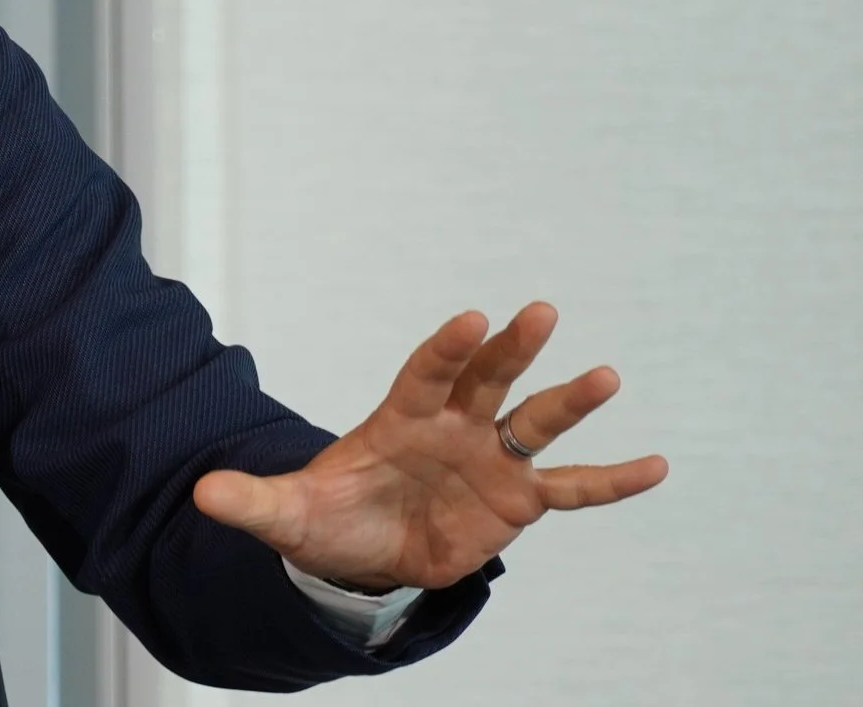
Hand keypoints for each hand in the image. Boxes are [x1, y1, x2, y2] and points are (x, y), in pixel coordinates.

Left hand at [193, 301, 667, 590]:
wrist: (363, 553)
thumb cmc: (329, 519)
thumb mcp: (287, 515)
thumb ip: (253, 502)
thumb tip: (204, 495)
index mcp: (400, 417)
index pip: (424, 373)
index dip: (445, 348)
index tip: (470, 317)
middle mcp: (454, 427)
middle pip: (487, 380)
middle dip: (510, 348)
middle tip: (539, 310)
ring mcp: (491, 459)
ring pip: (535, 423)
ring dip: (569, 401)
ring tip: (607, 374)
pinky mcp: (517, 500)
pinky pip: (572, 489)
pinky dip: (612, 480)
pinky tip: (658, 465)